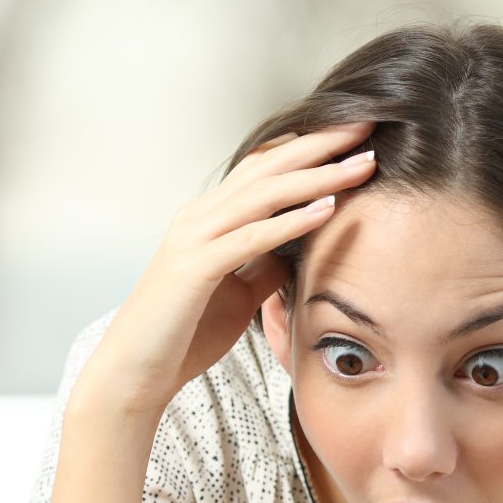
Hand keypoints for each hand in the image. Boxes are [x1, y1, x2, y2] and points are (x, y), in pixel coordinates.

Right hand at [79, 123, 377, 419]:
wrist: (135, 373)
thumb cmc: (183, 335)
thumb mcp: (237, 294)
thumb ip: (263, 266)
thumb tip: (296, 250)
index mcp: (208, 219)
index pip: (263, 170)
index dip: (307, 150)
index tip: (352, 139)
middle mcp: (198, 217)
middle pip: (268, 168)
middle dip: (320, 146)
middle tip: (367, 129)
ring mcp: (194, 239)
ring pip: (264, 195)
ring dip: (317, 177)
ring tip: (361, 165)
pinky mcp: (194, 269)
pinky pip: (251, 238)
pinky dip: (290, 222)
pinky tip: (326, 210)